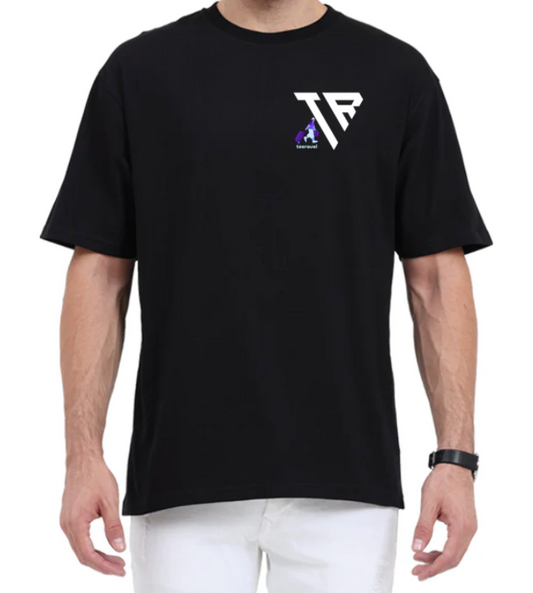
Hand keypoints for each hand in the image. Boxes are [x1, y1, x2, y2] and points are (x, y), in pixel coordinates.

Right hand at [60, 457, 125, 575]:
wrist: (84, 461)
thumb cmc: (95, 476)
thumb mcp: (110, 502)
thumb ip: (114, 527)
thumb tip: (118, 547)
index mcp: (76, 523)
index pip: (88, 555)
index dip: (104, 566)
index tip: (118, 569)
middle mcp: (67, 525)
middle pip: (83, 555)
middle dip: (102, 565)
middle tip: (120, 568)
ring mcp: (66, 521)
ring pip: (80, 549)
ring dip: (97, 557)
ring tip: (115, 560)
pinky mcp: (69, 518)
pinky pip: (78, 540)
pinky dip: (91, 548)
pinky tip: (102, 549)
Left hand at [411, 463, 477, 580]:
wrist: (455, 466)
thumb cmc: (444, 480)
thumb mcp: (429, 503)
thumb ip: (423, 527)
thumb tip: (417, 546)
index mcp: (462, 527)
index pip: (448, 557)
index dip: (433, 568)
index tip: (420, 573)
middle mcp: (469, 530)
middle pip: (453, 559)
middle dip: (434, 567)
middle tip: (417, 571)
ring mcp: (469, 527)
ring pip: (455, 552)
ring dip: (438, 559)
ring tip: (420, 560)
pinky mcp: (465, 523)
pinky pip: (456, 543)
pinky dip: (443, 550)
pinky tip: (430, 549)